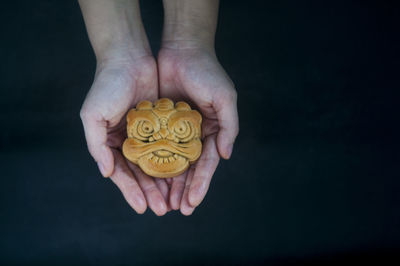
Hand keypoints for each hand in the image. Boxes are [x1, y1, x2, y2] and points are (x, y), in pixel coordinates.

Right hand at [80, 55, 169, 215]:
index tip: (142, 207)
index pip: (121, 173)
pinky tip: (182, 175)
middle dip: (150, 192)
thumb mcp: (93, 115)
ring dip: (163, 182)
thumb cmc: (107, 85)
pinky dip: (173, 162)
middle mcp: (127, 141)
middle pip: (140, 173)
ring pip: (155, 164)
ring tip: (174, 200)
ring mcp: (144, 134)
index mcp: (109, 142)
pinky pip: (168, 147)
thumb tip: (106, 173)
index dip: (131, 191)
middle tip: (163, 209)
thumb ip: (97, 145)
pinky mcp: (160, 125)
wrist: (129, 57)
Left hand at [158, 46, 238, 214]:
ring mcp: (176, 131)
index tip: (192, 203)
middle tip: (176, 210)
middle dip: (183, 190)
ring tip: (161, 202)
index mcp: (211, 132)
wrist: (182, 49)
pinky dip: (153, 163)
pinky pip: (155, 146)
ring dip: (167, 183)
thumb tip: (226, 156)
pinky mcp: (159, 123)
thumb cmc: (207, 72)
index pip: (206, 164)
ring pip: (170, 162)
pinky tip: (147, 178)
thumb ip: (229, 127)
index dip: (200, 184)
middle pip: (188, 168)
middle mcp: (194, 135)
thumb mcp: (225, 98)